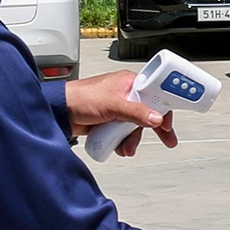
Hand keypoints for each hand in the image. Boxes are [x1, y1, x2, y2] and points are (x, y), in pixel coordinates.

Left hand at [62, 69, 176, 156]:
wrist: (59, 112)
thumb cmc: (80, 98)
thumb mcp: (113, 104)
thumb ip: (136, 112)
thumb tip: (155, 118)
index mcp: (128, 83)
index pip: (155, 92)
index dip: (164, 106)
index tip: (170, 118)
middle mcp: (125, 94)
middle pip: (148, 111)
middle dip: (153, 127)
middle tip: (167, 137)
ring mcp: (118, 108)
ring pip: (135, 125)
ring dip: (133, 138)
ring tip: (127, 147)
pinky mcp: (110, 121)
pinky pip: (124, 132)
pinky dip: (124, 141)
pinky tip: (120, 146)